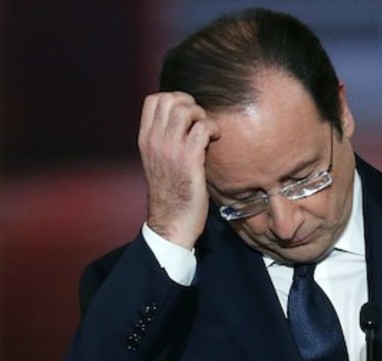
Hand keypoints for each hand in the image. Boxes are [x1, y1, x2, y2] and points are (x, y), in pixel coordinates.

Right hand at [138, 92, 219, 248]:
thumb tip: (184, 122)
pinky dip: (213, 129)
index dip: (175, 98)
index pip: (153, 100)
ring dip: (202, 115)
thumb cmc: (171, 192)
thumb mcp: (159, 161)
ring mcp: (170, 149)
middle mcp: (154, 140)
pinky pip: (202, 128)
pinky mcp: (189, 160)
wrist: (171, 221)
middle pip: (170, 99)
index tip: (188, 113)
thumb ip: (165, 140)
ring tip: (208, 130)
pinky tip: (215, 140)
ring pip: (186, 110)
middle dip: (191, 104)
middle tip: (201, 120)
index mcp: (145, 139)